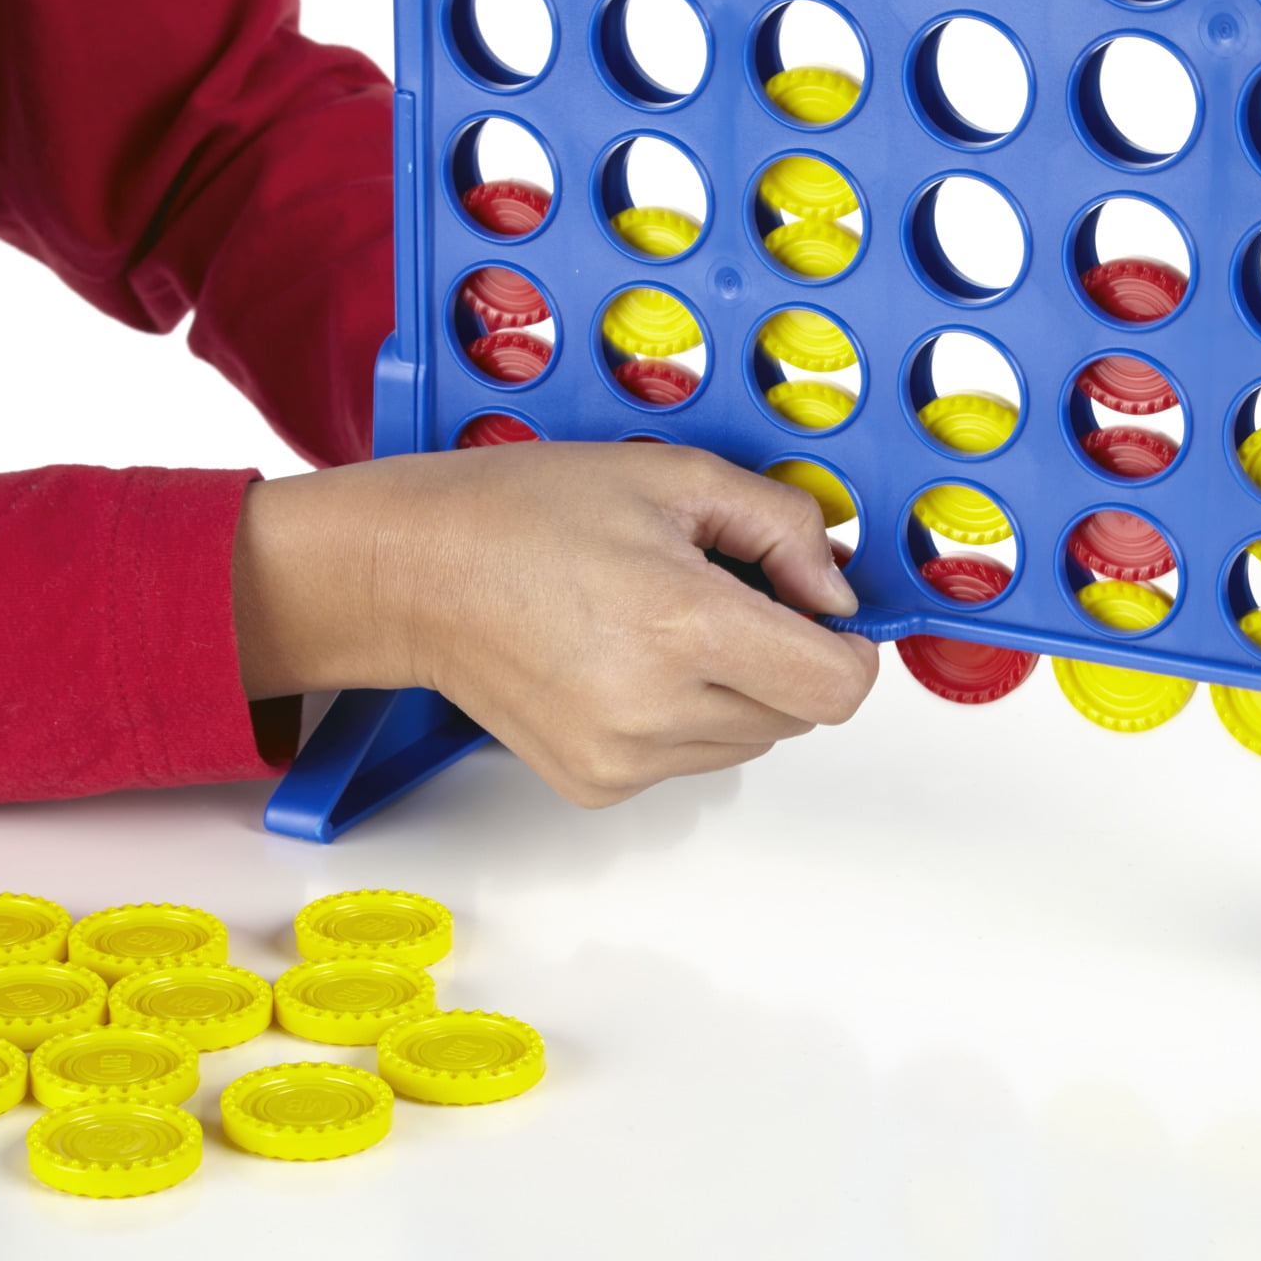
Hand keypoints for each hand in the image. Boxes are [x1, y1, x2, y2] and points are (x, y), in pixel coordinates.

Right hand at [232, 443, 878, 805]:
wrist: (411, 575)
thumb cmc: (520, 514)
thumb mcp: (673, 475)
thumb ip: (782, 527)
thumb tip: (836, 591)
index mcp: (683, 625)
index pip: (836, 686)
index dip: (849, 648)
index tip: (825, 614)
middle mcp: (656, 709)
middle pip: (799, 714)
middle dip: (785, 656)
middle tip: (722, 594)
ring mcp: (622, 759)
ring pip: (749, 741)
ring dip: (737, 690)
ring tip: (661, 625)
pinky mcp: (595, 785)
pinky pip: (689, 759)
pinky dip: (684, 716)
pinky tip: (624, 660)